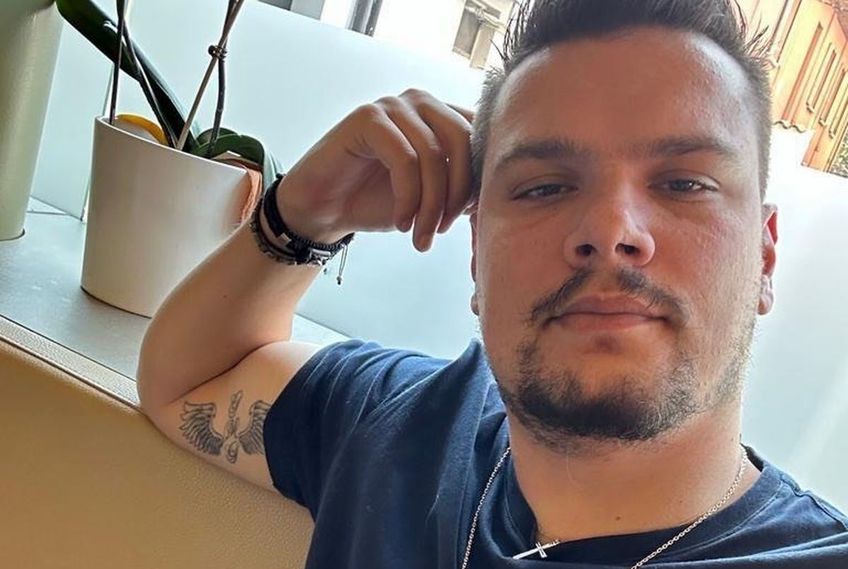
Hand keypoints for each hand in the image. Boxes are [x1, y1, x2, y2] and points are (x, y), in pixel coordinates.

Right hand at [276, 89, 474, 251]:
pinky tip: (401, 222)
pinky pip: (405, 159)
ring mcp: (395, 105)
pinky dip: (407, 198)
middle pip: (464, 142)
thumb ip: (463, 188)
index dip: (481, 181)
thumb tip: (494, 194)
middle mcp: (423, 103)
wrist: (326, 209)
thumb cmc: (380, 201)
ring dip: (431, 205)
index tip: (471, 221)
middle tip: (442, 231)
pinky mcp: (368, 117)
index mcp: (444, 116)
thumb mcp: (432, 197)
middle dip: (458, 194)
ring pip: (435, 155)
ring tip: (421, 235)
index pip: (482, 138)